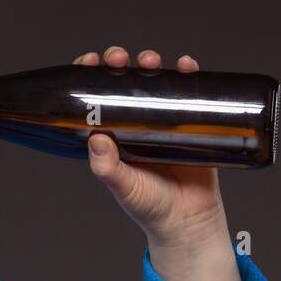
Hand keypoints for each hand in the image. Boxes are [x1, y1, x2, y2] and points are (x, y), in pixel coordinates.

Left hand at [74, 46, 227, 244]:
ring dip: (151, 63)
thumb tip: (96, 139)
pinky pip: (189, 94)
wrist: (188, 221)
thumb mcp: (123, 187)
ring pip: (154, 81)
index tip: (89, 62)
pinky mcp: (191, 124)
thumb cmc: (150, 206)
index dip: (90, 75)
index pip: (96, 96)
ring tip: (150, 61)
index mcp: (113, 133)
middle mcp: (136, 122)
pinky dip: (188, 76)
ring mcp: (163, 120)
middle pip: (124, 80)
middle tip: (119, 59)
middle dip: (119, 63)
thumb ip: (108, 168)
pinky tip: (186, 67)